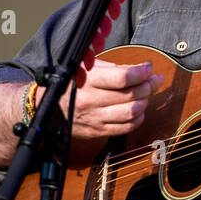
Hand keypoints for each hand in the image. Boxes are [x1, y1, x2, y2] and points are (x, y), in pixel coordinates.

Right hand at [38, 57, 164, 143]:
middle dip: (149, 85)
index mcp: (88, 81)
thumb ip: (112, 68)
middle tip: (154, 79)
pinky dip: (138, 118)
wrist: (46, 108)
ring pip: (132, 112)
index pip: (122, 78)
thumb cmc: (70, 84)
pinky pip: (126, 128)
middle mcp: (91, 100)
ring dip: (145, 102)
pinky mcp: (98, 131)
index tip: (148, 68)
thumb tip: (140, 68)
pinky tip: (139, 110)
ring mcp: (95, 118)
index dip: (141, 72)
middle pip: (131, 95)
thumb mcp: (85, 68)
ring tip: (146, 94)